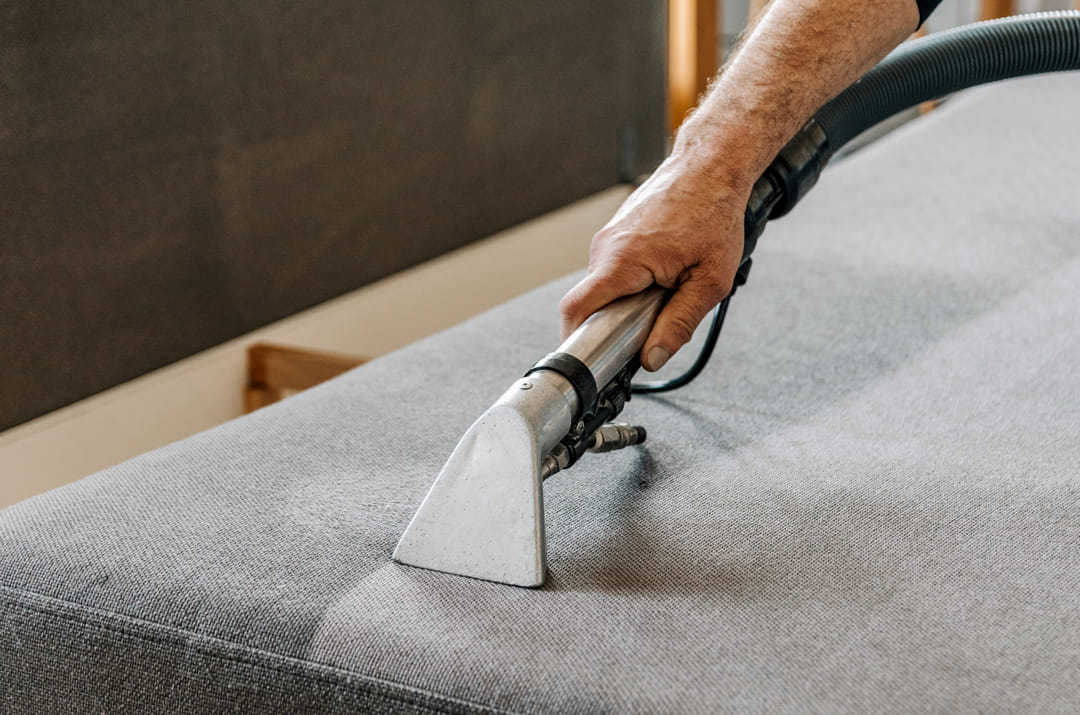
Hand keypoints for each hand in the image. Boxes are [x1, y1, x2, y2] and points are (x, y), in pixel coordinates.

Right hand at [558, 153, 750, 370]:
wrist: (711, 164)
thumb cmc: (714, 211)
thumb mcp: (710, 280)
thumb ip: (679, 323)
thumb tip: (652, 358)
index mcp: (623, 259)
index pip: (576, 309)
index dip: (575, 341)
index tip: (591, 361)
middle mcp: (606, 247)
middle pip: (592, 303)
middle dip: (617, 322)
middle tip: (653, 325)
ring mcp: (608, 238)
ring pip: (606, 288)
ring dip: (630, 300)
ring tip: (668, 289)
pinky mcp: (616, 234)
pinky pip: (615, 270)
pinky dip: (634, 281)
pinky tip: (665, 272)